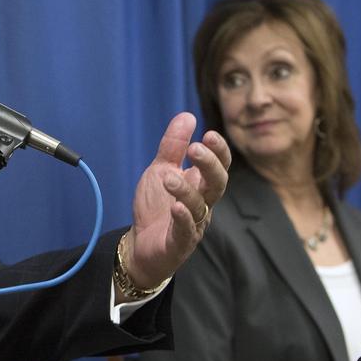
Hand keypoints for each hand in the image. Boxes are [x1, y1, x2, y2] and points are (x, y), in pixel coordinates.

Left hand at [123, 112, 230, 292]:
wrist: (140, 244)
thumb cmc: (156, 207)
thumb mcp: (161, 170)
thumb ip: (173, 146)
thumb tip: (187, 115)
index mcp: (201, 185)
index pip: (220, 167)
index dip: (219, 152)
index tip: (209, 134)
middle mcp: (203, 204)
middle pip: (217, 184)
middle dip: (209, 165)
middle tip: (196, 148)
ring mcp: (193, 225)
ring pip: (199, 207)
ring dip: (186, 190)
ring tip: (169, 177)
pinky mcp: (179, 244)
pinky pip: (186, 231)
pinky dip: (182, 219)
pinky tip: (176, 207)